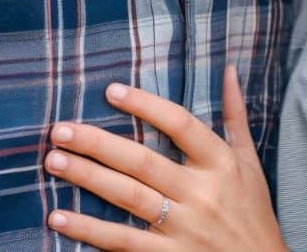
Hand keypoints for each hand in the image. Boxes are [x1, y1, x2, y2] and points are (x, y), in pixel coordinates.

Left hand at [45, 64, 287, 251]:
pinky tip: (59, 218)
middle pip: (142, 161)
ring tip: (53, 161)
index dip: (145, 105)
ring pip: (127, 197)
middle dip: (98, 143)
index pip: (180, 124)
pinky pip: (123, 241)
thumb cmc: (253, 212)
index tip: (110, 91)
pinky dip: (89, 229)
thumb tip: (228, 70)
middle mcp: (201, 193)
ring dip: (87, 178)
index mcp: (221, 163)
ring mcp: (183, 228)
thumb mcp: (249, 162)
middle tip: (60, 129)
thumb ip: (236, 116)